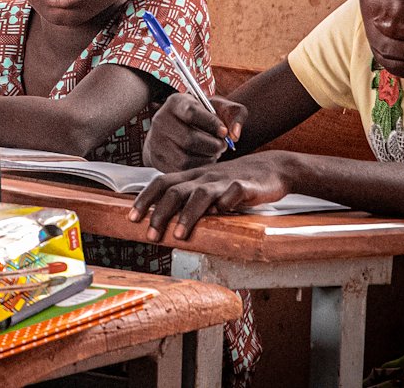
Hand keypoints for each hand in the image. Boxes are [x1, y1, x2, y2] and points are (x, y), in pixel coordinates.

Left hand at [127, 151, 293, 240]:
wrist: (272, 169)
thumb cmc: (234, 182)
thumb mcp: (207, 187)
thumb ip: (188, 200)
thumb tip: (163, 222)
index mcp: (192, 177)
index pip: (161, 183)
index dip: (145, 199)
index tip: (132, 218)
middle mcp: (204, 177)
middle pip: (175, 190)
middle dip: (160, 212)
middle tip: (151, 235)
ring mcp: (224, 180)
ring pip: (201, 193)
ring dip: (188, 213)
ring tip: (179, 234)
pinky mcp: (246, 186)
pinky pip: (234, 191)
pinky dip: (227, 201)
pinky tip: (223, 212)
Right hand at [142, 93, 243, 171]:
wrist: (177, 129)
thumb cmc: (203, 118)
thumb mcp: (218, 108)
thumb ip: (235, 114)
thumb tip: (235, 135)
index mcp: (176, 103)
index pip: (192, 113)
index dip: (211, 123)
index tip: (224, 132)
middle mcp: (161, 120)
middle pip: (189, 139)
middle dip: (212, 146)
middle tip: (222, 146)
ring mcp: (156, 141)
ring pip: (185, 159)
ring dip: (205, 160)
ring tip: (212, 153)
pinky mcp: (156, 159)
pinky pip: (180, 171)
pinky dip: (196, 169)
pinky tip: (202, 161)